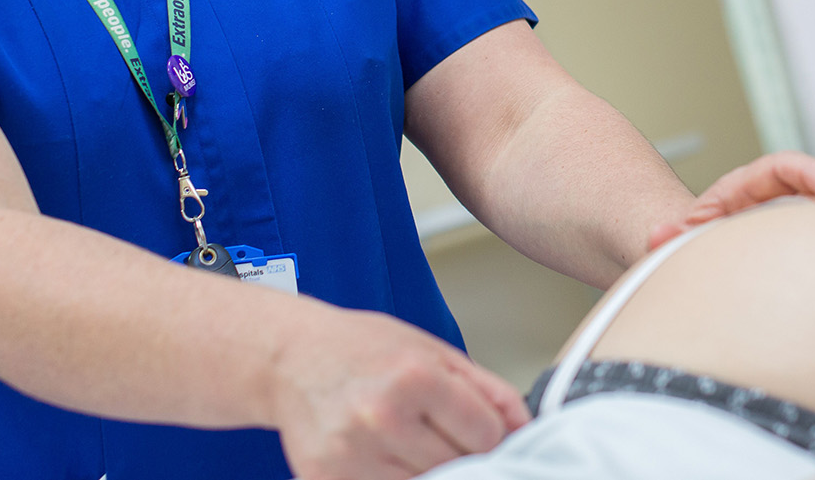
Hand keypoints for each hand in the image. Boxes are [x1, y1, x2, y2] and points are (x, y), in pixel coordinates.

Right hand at [272, 300, 529, 479]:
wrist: (290, 358)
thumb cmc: (363, 348)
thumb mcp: (432, 350)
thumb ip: (486, 389)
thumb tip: (524, 428)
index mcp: (414, 377)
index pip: (485, 436)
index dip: (489, 435)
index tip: (477, 429)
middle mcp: (382, 417)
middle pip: (458, 467)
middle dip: (460, 455)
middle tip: (439, 433)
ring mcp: (351, 455)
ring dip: (428, 471)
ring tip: (409, 442)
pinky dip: (395, 478)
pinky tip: (385, 457)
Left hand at [647, 152, 814, 249]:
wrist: (692, 254)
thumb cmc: (686, 245)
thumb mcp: (677, 239)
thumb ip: (670, 238)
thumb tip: (654, 236)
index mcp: (745, 188)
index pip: (782, 169)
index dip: (810, 174)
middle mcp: (776, 196)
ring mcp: (796, 215)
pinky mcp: (809, 237)